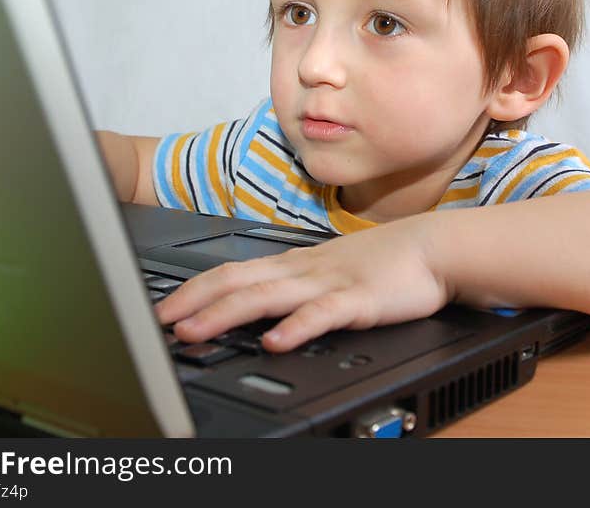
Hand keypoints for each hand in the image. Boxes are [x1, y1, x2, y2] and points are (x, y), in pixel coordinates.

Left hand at [154, 214, 450, 352]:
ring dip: (227, 313)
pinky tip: (276, 342)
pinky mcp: (358, 300)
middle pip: (237, 281)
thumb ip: (293, 287)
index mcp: (293, 264)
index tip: (162, 308)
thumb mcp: (327, 270)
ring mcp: (328, 283)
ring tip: (194, 332)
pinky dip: (296, 327)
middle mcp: (302, 270)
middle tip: (159, 321)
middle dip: (194, 302)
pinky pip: (323, 314)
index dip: (193, 290)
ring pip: (268, 296)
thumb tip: (257, 306)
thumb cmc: (381, 261)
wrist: (430, 247)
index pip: (231, 272)